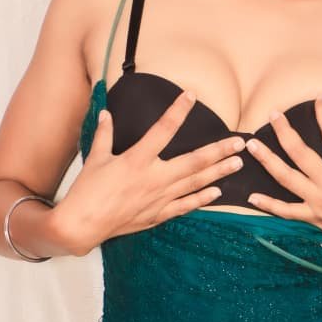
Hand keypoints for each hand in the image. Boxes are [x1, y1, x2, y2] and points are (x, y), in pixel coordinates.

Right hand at [53, 90, 244, 255]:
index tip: (191, 95)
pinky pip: (185, 206)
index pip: (163, 129)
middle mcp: (153, 179)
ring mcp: (158, 198)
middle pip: (193, 162)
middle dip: (219, 151)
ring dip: (218, 173)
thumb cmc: (86, 191)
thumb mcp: (94, 159)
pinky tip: (217, 193)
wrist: (81, 226)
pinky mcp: (157, 214)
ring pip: (195, 183)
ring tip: (237, 164)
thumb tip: (106, 112)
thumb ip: (104, 134)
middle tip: (240, 143)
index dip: (178, 110)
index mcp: (137, 160)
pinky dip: (201, 199)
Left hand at [243, 94, 321, 273]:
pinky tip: (252, 196)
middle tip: (273, 114)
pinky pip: (286, 210)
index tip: (319, 98)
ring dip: (267, 160)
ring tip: (251, 145)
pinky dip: (268, 204)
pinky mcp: (313, 217)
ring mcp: (318, 200)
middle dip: (284, 131)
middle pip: (300, 153)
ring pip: (286, 177)